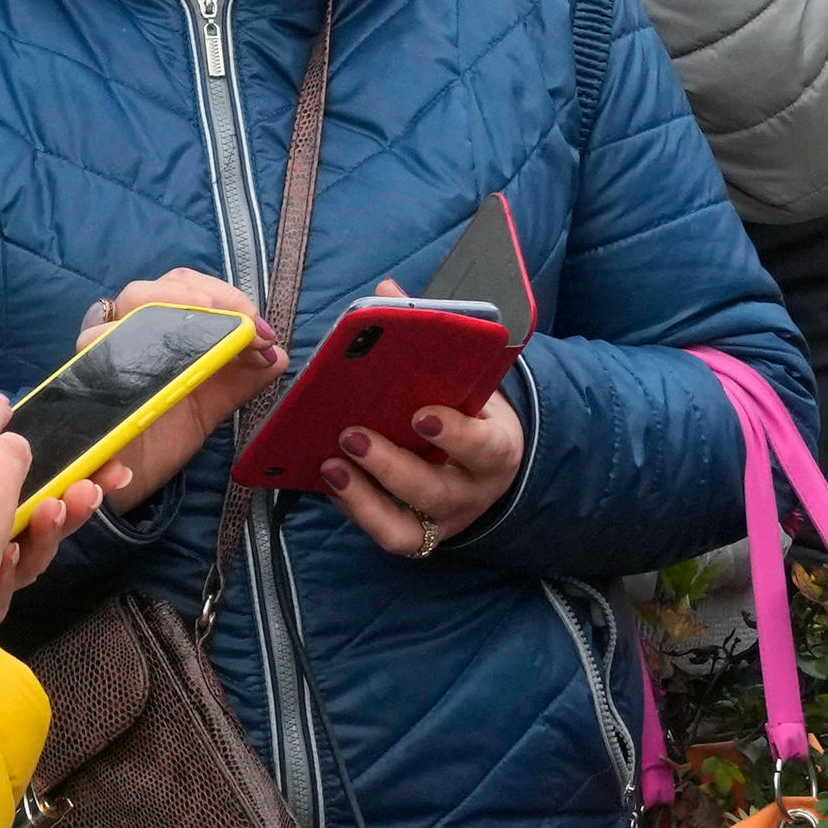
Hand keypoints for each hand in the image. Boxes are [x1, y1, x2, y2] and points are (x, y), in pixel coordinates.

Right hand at [64, 271, 283, 512]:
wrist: (126, 482)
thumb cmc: (162, 434)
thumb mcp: (211, 404)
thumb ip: (242, 377)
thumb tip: (277, 355)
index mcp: (154, 327)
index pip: (180, 285)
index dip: (220, 293)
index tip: (253, 321)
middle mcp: (118, 332)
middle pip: (142, 291)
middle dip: (191, 297)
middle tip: (234, 321)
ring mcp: (93, 355)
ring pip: (108, 315)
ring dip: (161, 315)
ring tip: (207, 340)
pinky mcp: (79, 382)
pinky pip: (89, 354)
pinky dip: (119, 350)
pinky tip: (163, 371)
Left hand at [316, 286, 528, 558]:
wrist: (487, 464)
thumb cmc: (471, 413)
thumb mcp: (468, 380)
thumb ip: (435, 339)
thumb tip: (387, 291)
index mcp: (497, 449)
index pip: (484, 447)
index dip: (455, 434)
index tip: (423, 413)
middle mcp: (473, 492)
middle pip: (434, 490)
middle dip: (390, 464)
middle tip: (351, 433)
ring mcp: (443, 521)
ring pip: (404, 527)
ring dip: (362, 496)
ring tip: (329, 463)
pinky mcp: (415, 536)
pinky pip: (384, 534)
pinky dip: (354, 510)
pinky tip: (330, 480)